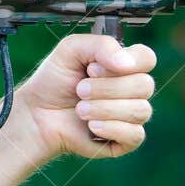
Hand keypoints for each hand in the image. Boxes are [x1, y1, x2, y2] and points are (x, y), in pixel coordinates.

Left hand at [9, 33, 156, 162]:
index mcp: (124, 65)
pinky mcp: (125, 140)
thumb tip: (126, 62)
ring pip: (140, 110)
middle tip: (79, 90)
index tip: (94, 68)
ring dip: (104, 108)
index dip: (127, 63)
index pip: (147, 59)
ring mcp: (131, 115)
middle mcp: (132, 90)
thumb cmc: (54, 81)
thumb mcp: (71, 50)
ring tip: (80, 109)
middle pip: (144, 85)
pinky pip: (135, 134)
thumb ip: (101, 45)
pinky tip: (91, 126)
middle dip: (106, 88)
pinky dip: (112, 128)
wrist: (37, 114)